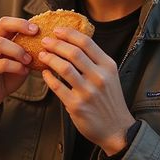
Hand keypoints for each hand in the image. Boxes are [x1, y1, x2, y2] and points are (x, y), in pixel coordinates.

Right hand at [0, 17, 37, 119]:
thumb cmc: (7, 76)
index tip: (37, 29)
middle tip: (35, 34)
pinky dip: (16, 66)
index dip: (22, 22)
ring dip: (18, 50)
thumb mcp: (20, 61)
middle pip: (2, 24)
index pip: (6, 22)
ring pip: (0, 43)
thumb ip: (27, 50)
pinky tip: (24, 71)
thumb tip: (50, 43)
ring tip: (29, 60)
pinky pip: (1, 63)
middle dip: (20, 26)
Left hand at [38, 27, 134, 154]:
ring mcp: (88, 92)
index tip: (57, 30)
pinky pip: (57, 86)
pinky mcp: (76, 105)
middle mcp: (99, 77)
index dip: (69, 34)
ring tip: (42, 54)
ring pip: (64, 68)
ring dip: (50, 58)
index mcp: (108, 66)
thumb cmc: (110, 101)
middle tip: (45, 40)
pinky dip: (48, 77)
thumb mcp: (110, 76)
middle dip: (56, 44)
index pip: (86, 43)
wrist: (117, 129)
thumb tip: (73, 44)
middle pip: (73, 53)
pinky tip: (44, 73)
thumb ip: (95, 61)